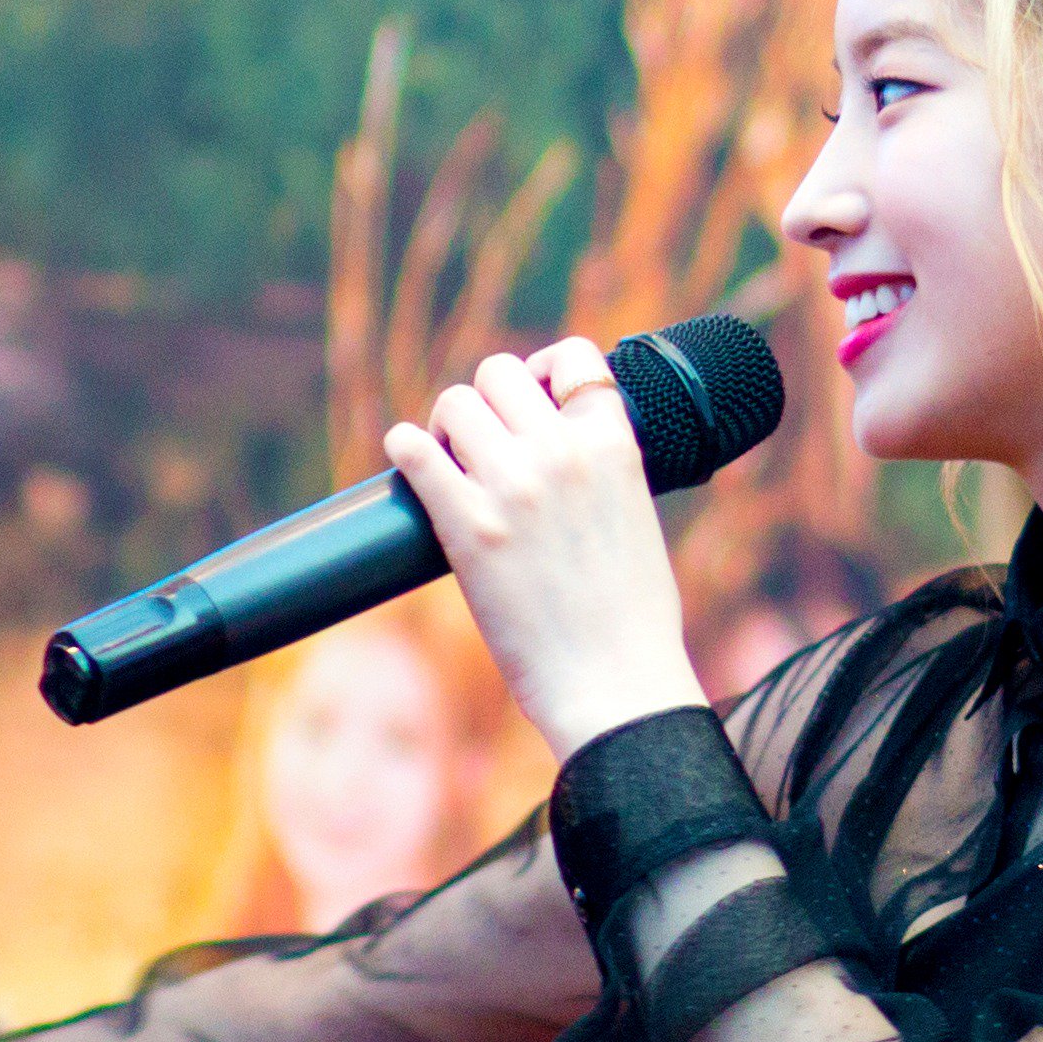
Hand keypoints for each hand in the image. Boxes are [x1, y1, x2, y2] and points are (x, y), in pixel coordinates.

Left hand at [383, 340, 707, 757]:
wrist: (616, 683)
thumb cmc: (632, 618)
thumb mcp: (637, 517)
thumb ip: (603, 473)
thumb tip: (561, 454)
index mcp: (614, 446)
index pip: (573, 357)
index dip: (543, 370)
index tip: (532, 399)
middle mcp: (562, 453)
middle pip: (498, 372)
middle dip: (485, 401)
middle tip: (481, 443)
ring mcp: (513, 487)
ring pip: (454, 402)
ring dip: (445, 426)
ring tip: (451, 463)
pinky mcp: (468, 526)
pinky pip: (413, 450)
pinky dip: (405, 449)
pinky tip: (410, 464)